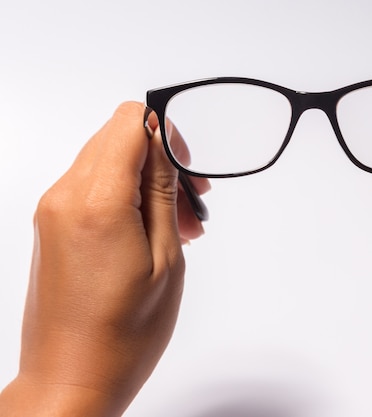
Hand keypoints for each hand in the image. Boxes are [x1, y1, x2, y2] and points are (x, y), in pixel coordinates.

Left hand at [0, 102, 208, 415]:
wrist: (71, 378)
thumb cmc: (124, 333)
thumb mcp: (165, 257)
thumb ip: (162, 190)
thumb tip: (162, 139)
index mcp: (97, 201)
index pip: (128, 121)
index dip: (166, 131)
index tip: (188, 168)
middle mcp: (65, 196)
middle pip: (117, 137)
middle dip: (160, 158)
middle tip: (192, 202)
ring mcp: (53, 210)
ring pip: (106, 161)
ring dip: (146, 180)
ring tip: (179, 226)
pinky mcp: (51, 225)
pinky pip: (92, 187)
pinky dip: (126, 197)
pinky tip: (152, 232)